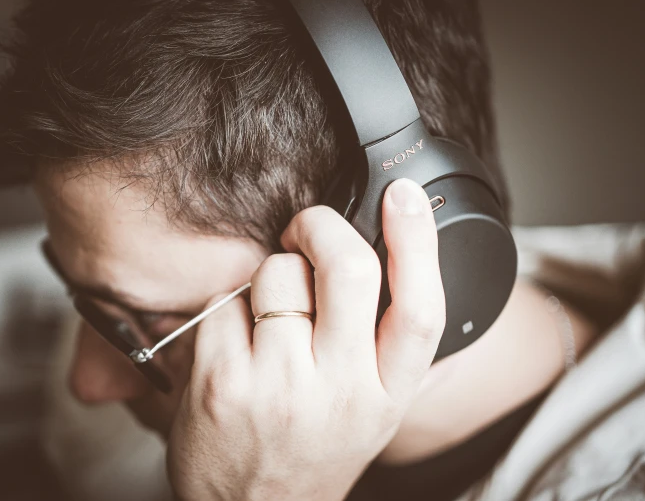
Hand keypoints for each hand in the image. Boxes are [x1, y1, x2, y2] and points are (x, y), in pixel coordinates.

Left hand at [167, 179, 445, 500]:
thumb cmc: (312, 449)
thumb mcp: (369, 407)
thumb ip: (377, 338)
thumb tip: (374, 247)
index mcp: (388, 394)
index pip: (422, 307)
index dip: (419, 241)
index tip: (406, 195)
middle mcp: (342, 392)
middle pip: (349, 268)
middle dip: (319, 226)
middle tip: (304, 230)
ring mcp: (280, 388)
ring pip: (276, 273)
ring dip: (268, 277)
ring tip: (267, 320)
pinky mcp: (222, 384)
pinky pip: (225, 301)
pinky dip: (227, 309)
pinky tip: (232, 346)